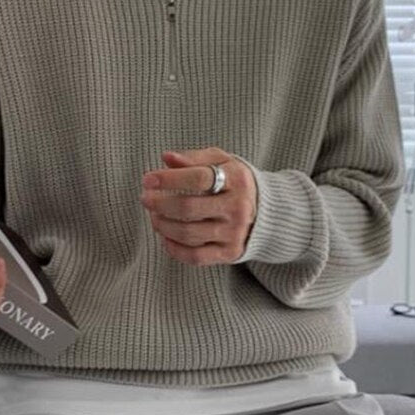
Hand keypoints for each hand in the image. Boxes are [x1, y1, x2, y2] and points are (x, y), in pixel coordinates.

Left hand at [140, 146, 256, 264]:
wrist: (268, 213)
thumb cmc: (235, 183)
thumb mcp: (222, 162)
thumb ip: (194, 158)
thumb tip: (167, 158)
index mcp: (236, 180)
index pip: (198, 178)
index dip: (168, 179)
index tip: (148, 179)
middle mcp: (237, 208)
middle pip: (189, 208)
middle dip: (159, 203)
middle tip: (145, 198)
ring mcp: (234, 233)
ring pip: (188, 234)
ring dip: (162, 225)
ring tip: (153, 215)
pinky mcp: (229, 253)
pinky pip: (195, 256)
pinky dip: (173, 248)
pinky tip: (164, 236)